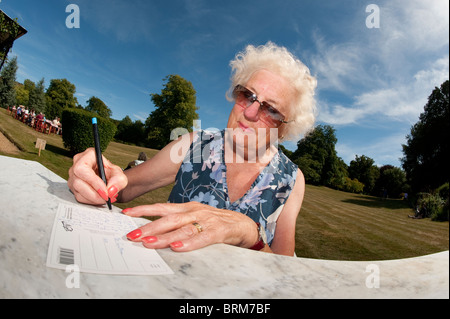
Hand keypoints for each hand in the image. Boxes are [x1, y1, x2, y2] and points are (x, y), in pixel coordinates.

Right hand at [68, 148, 127, 204]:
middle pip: (78, 182)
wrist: (109, 180)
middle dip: (94, 194)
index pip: (82, 168)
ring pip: (78, 192)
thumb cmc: (112, 174)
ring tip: (106, 198)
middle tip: (106, 198)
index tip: (105, 191)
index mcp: (88, 155)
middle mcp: (77, 164)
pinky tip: (100, 199)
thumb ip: (118, 181)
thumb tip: (111, 191)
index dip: (93, 181)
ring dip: (94, 199)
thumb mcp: (119, 175)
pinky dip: (91, 201)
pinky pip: (79, 197)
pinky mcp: (72, 187)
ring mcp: (73, 176)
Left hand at [123, 202, 259, 251]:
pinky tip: (178, 247)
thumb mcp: (195, 218)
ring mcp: (207, 220)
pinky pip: (203, 237)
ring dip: (164, 236)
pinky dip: (190, 242)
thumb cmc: (216, 223)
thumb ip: (178, 223)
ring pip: (182, 228)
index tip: (126, 214)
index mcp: (188, 208)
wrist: (244, 225)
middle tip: (132, 235)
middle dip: (148, 226)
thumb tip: (154, 231)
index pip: (162, 207)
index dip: (144, 210)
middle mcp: (195, 211)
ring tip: (149, 242)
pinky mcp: (219, 231)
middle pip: (168, 219)